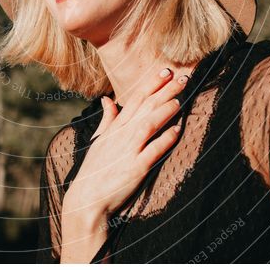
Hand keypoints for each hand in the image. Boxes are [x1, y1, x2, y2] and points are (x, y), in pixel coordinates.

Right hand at [63, 67, 189, 221]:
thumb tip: (107, 99)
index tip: (166, 71)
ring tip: (179, 99)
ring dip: (165, 111)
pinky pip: (153, 150)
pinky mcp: (136, 168)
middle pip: (146, 107)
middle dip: (165, 90)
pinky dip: (166, 139)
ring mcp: (129, 151)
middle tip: (182, 77)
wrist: (87, 199)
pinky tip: (178, 130)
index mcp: (115, 127)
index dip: (152, 83)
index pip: (136, 99)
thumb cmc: (94, 170)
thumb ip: (107, 119)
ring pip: (149, 124)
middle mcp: (122, 135)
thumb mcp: (98, 140)